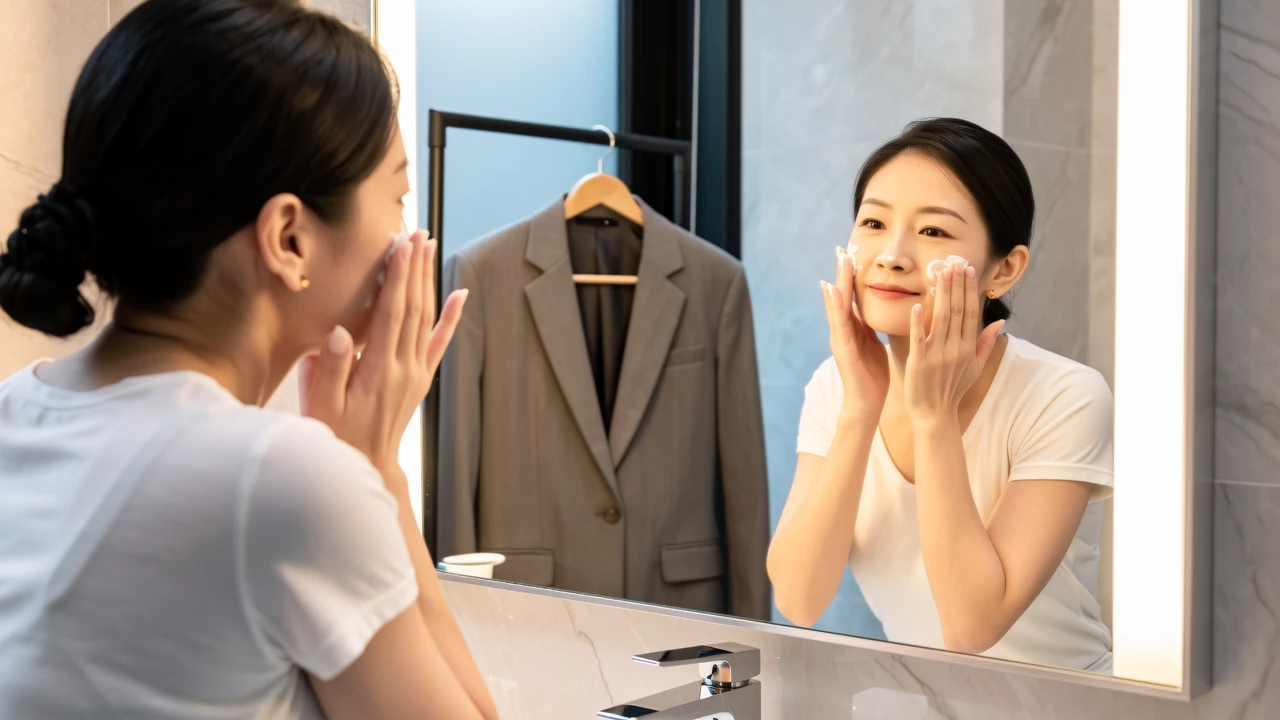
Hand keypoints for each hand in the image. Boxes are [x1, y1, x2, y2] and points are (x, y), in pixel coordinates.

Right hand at [299, 230, 467, 473]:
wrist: (367, 465)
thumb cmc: (337, 435)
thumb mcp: (321, 406)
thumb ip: (331, 368)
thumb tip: (340, 331)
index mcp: (378, 369)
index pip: (391, 313)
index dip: (396, 277)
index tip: (399, 245)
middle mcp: (404, 367)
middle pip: (412, 307)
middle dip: (414, 267)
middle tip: (416, 232)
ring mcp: (416, 371)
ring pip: (426, 318)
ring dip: (428, 281)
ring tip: (429, 247)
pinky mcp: (421, 378)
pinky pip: (439, 342)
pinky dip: (450, 317)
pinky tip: (459, 294)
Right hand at [822, 245, 889, 419]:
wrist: (867, 403)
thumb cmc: (873, 374)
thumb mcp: (874, 342)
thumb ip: (873, 324)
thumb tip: (881, 305)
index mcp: (855, 327)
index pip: (853, 295)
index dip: (852, 274)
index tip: (853, 251)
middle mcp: (844, 329)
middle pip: (843, 295)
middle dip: (842, 272)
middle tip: (842, 247)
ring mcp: (840, 339)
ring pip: (838, 305)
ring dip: (838, 282)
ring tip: (839, 262)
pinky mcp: (842, 350)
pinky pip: (839, 324)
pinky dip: (834, 306)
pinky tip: (833, 291)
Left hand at [904, 263, 1003, 423]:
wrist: (935, 415)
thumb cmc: (953, 390)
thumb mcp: (974, 367)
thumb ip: (985, 343)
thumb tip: (999, 322)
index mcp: (968, 347)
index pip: (970, 313)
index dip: (969, 290)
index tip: (968, 270)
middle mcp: (955, 349)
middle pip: (957, 311)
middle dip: (957, 285)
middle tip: (955, 262)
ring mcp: (938, 355)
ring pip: (941, 320)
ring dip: (942, 295)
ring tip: (941, 273)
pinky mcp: (919, 363)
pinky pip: (919, 339)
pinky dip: (918, 323)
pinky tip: (917, 306)